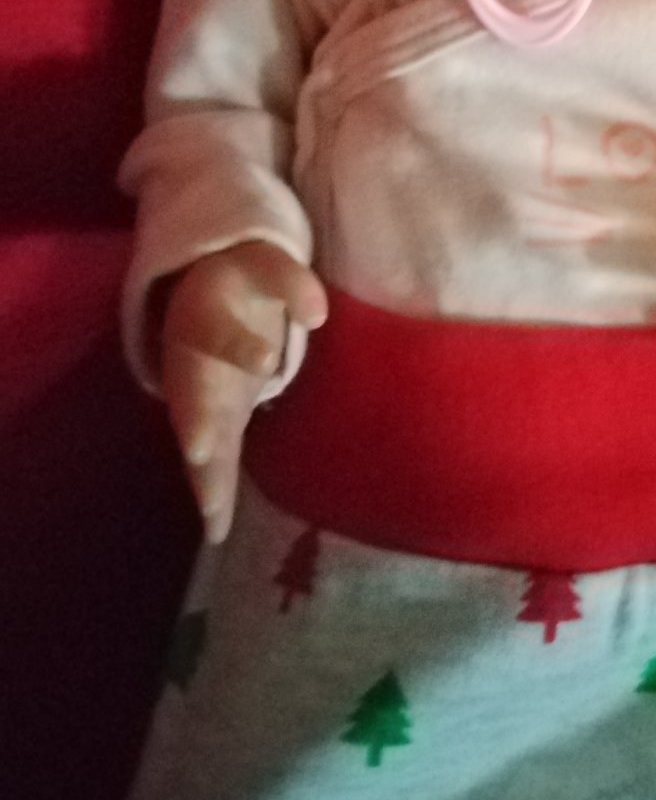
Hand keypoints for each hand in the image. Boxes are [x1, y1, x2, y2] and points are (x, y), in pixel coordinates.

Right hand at [158, 241, 326, 544]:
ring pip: (197, 440)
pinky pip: (207, 462)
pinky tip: (218, 532)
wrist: (206, 294)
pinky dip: (212, 494)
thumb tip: (318, 311)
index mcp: (204, 318)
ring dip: (204, 475)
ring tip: (212, 516)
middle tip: (202, 453)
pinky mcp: (211, 424)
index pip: (222, 329)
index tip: (268, 358)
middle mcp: (192, 364)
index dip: (241, 343)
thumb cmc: (243, 279)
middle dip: (198, 425)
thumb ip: (291, 283)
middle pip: (193, 396)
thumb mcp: (266, 267)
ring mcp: (198, 398)